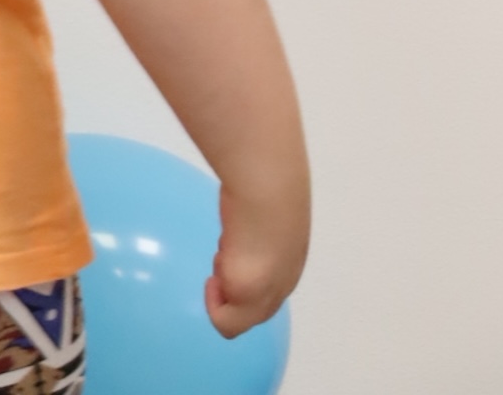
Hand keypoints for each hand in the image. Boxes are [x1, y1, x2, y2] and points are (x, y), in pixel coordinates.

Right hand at [205, 170, 309, 338]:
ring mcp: (268, 295)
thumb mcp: (265, 195)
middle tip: (223, 253)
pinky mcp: (248, 298)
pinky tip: (215, 276)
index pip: (269, 280)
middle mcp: (283, 282)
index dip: (245, 266)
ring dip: (225, 294)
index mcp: (289, 257)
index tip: (230, 243)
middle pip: (256, 306)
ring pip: (242, 317)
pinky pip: (225, 322)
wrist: (269, 186)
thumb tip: (245, 191)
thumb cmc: (266, 180)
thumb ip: (259, 205)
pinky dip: (213, 305)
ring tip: (223, 257)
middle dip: (234, 285)